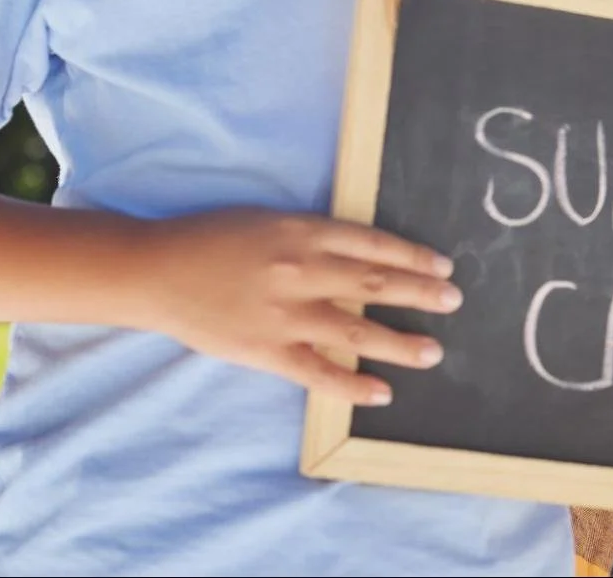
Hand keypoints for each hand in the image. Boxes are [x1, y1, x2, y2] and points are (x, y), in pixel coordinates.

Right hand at [139, 208, 462, 405]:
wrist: (158, 270)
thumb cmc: (212, 238)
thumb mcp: (270, 220)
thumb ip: (314, 236)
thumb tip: (363, 252)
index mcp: (304, 231)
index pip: (374, 244)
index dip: (413, 256)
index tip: (442, 267)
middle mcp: (302, 270)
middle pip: (376, 283)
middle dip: (420, 294)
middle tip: (454, 302)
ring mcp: (286, 314)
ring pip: (357, 330)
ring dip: (400, 343)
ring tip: (433, 352)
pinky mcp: (267, 350)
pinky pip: (320, 372)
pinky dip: (353, 384)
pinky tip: (382, 393)